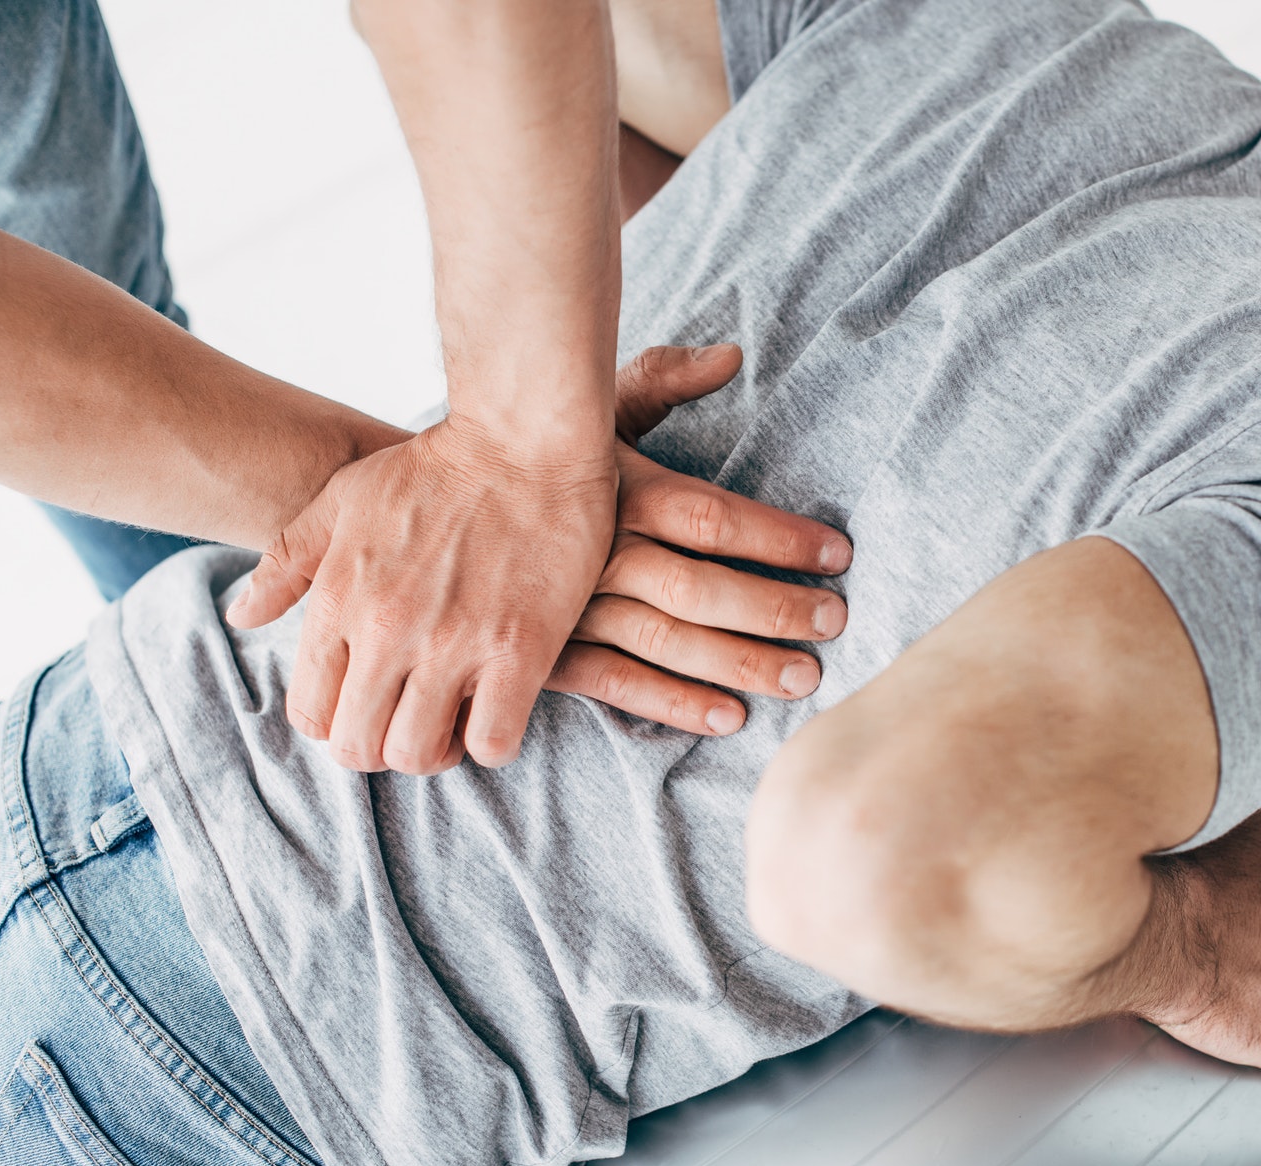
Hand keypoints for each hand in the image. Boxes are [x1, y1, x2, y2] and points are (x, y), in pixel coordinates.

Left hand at [227, 403, 617, 774]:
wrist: (523, 435)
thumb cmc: (437, 465)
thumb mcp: (343, 498)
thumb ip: (288, 561)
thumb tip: (242, 615)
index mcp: (340, 600)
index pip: (310, 711)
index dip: (335, 723)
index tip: (368, 706)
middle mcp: (388, 632)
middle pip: (359, 747)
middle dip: (379, 748)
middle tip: (410, 723)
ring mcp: (455, 645)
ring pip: (420, 754)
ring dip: (434, 751)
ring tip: (455, 720)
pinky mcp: (520, 651)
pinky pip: (494, 741)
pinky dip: (492, 743)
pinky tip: (499, 709)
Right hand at [544, 345, 853, 733]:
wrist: (422, 510)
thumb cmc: (528, 456)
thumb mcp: (591, 411)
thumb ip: (662, 381)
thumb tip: (732, 353)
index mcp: (616, 489)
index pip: (713, 515)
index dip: (779, 537)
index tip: (838, 552)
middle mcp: (597, 551)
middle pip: (701, 585)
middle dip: (774, 608)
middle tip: (835, 622)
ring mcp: (570, 607)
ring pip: (668, 641)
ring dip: (739, 663)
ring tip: (803, 675)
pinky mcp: (545, 653)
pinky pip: (616, 683)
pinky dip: (673, 703)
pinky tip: (727, 717)